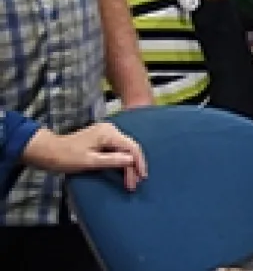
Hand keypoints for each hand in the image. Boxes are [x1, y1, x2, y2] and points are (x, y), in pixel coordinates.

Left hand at [21, 123, 147, 190]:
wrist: (47, 151)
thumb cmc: (66, 157)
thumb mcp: (90, 161)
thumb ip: (112, 160)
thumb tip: (132, 161)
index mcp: (108, 133)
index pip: (132, 148)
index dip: (139, 163)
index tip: (141, 179)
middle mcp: (110, 130)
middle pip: (130, 149)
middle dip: (133, 167)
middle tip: (134, 184)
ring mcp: (106, 134)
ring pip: (125, 150)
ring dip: (128, 166)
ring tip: (130, 181)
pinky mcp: (102, 139)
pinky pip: (117, 150)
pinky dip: (121, 162)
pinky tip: (123, 172)